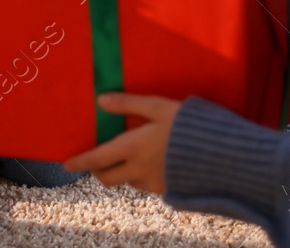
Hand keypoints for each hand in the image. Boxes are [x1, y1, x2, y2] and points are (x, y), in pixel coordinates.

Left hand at [63, 93, 180, 193]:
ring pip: (128, 181)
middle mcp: (138, 170)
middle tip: (95, 162)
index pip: (97, 159)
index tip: (66, 164)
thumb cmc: (189, 125)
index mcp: (132, 148)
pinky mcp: (169, 189)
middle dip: (98, 171)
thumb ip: (129, 104)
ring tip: (127, 158)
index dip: (80, 162)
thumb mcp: (159, 107)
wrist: (223, 155)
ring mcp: (154, 183)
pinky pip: (147, 184)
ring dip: (122, 173)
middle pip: (108, 178)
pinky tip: (152, 164)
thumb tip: (101, 99)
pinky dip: (141, 176)